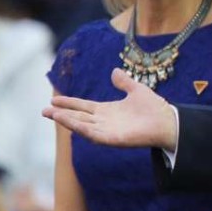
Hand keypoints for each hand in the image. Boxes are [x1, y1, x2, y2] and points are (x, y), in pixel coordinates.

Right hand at [43, 69, 177, 149]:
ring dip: (67, 121)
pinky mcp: (112, 139)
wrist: (168, 121)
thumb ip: (124, 82)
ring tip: (52, 114)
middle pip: (78, 117)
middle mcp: (105, 121)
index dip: (69, 102)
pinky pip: (93, 134)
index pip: (84, 106)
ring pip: (82, 125)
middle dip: (61, 114)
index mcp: (108, 111)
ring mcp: (107, 131)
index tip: (54, 98)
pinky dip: (80, 128)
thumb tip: (114, 71)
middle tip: (43, 110)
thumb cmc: (154, 108)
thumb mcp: (136, 90)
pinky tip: (69, 122)